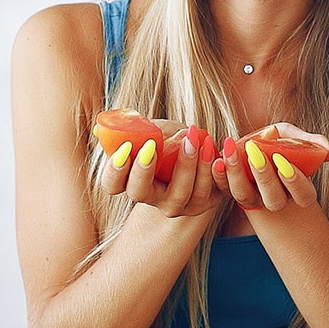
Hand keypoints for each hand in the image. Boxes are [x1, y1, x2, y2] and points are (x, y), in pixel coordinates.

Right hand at [97, 121, 218, 217]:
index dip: (115, 170)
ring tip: (194, 137)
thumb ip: (140, 128)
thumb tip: (121, 123)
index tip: (125, 146)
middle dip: (143, 170)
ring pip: (180, 193)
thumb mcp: (154, 133)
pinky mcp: (206, 201)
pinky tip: (216, 154)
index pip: (112, 185)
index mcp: (132, 181)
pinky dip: (213, 173)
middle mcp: (153, 198)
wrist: (201, 156)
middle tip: (151, 145)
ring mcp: (179, 204)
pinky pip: (209, 192)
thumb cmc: (171, 142)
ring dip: (186, 164)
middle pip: (140, 193)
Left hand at [213, 121, 328, 213]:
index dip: (294, 182)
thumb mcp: (296, 138)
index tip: (283, 161)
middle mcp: (275, 199)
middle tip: (255, 153)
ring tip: (232, 150)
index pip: (302, 195)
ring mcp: (252, 197)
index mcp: (297, 191)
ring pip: (244, 196)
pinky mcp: (230, 190)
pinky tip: (217, 161)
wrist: (254, 148)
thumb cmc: (280, 143)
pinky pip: (223, 189)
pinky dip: (218, 177)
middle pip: (273, 199)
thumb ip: (311, 142)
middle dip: (264, 177)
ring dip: (237, 174)